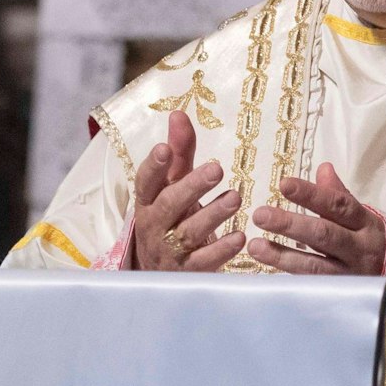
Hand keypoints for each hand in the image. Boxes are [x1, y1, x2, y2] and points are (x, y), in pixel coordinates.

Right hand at [128, 109, 247, 270]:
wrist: (160, 270)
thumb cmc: (170, 217)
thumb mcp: (172, 186)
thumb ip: (179, 153)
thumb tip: (178, 114)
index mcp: (148, 201)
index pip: (145, 182)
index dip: (153, 166)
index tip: (164, 148)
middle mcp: (155, 226)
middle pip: (169, 205)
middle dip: (191, 187)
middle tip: (216, 169)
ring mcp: (170, 251)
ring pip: (189, 233)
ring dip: (212, 215)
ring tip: (235, 198)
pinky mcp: (188, 272)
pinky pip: (204, 262)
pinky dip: (222, 250)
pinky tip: (241, 237)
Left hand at [247, 163, 385, 274]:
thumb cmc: (368, 240)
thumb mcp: (359, 216)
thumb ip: (338, 194)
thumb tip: (323, 168)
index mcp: (364, 222)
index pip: (337, 204)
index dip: (311, 195)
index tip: (284, 184)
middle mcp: (358, 248)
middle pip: (324, 235)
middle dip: (291, 225)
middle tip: (260, 215)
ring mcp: (349, 274)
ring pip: (314, 266)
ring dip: (282, 256)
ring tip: (255, 246)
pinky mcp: (340, 294)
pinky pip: (312, 286)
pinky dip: (290, 277)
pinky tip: (267, 270)